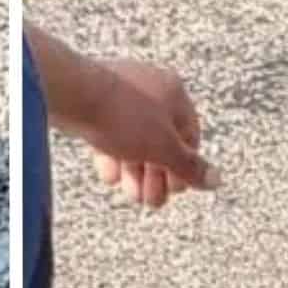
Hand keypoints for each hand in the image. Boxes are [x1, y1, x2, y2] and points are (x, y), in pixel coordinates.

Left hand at [72, 58, 218, 209]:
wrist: (71, 93)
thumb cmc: (122, 114)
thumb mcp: (163, 149)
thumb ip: (190, 167)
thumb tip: (216, 180)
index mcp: (174, 91)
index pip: (190, 135)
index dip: (184, 166)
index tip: (175, 189)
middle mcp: (149, 87)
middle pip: (160, 139)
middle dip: (156, 174)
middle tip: (149, 200)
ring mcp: (120, 91)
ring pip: (134, 138)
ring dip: (134, 170)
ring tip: (129, 193)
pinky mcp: (93, 100)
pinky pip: (109, 132)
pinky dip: (112, 155)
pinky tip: (109, 175)